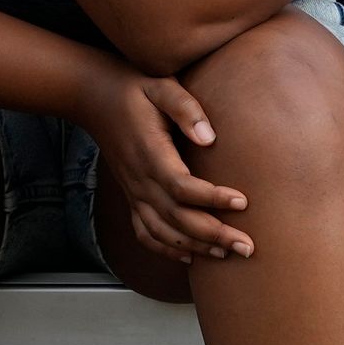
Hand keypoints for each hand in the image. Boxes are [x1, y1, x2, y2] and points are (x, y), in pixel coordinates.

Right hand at [74, 64, 253, 263]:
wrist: (96, 98)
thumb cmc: (136, 90)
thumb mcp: (161, 87)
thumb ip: (185, 108)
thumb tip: (209, 138)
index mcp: (150, 153)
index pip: (182, 186)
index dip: (212, 198)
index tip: (243, 201)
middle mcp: (139, 179)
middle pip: (177, 218)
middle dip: (213, 235)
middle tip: (247, 246)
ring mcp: (133, 191)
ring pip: (162, 232)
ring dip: (194, 248)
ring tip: (226, 254)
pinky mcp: (132, 196)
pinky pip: (144, 232)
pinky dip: (165, 250)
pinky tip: (189, 257)